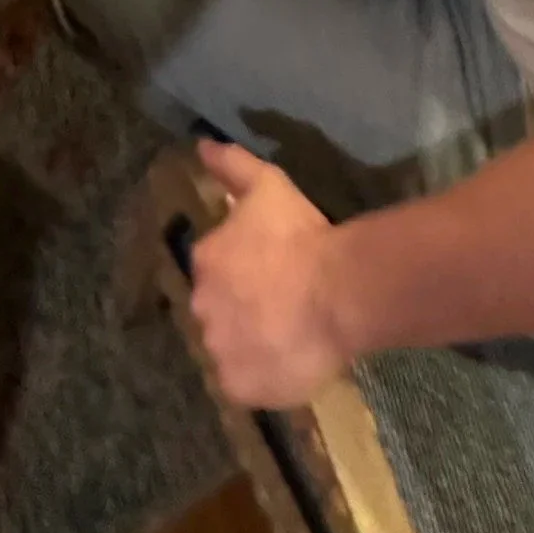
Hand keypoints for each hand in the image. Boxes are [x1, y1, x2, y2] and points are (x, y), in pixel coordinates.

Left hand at [190, 141, 347, 409]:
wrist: (333, 292)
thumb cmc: (301, 236)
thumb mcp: (267, 185)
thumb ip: (231, 165)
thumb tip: (200, 145)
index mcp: (206, 262)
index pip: (215, 268)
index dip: (243, 270)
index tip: (271, 270)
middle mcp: (201, 307)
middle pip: (217, 309)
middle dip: (241, 307)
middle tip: (280, 304)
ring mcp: (219, 351)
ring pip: (229, 347)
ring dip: (249, 342)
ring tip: (287, 336)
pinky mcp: (239, 387)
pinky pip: (244, 383)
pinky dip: (260, 376)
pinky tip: (286, 361)